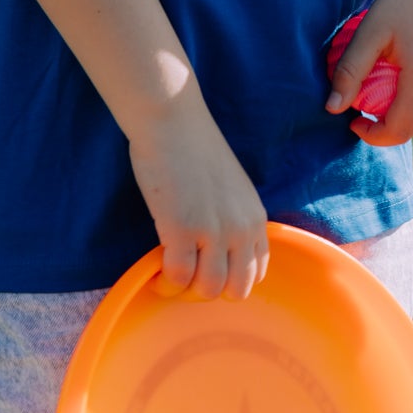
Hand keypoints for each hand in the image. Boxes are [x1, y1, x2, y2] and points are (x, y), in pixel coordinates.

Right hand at [128, 91, 269, 299]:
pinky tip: (156, 270)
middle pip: (236, 290)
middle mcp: (241, 229)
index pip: (256, 273)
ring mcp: (213, 232)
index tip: (208, 271)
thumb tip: (220, 252)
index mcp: (255, 219)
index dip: (230, 279)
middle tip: (187, 276)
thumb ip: (234, 219)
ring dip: (186, 290)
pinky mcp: (182, 230)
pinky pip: (177, 278)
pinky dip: (166, 282)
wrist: (172, 121)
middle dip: (210, 290)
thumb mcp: (233, 188)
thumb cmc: (195, 148)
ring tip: (170, 276)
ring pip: (207, 290)